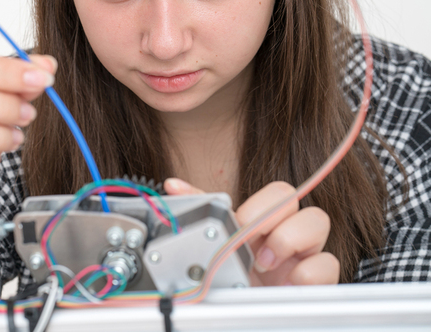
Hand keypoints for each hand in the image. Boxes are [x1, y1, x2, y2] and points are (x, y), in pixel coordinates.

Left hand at [164, 178, 338, 285]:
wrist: (243, 316)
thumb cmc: (236, 280)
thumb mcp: (218, 245)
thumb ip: (201, 213)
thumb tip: (173, 185)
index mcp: (265, 222)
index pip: (276, 191)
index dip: (257, 207)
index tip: (238, 227)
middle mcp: (287, 232)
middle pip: (294, 197)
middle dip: (268, 219)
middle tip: (250, 246)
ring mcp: (305, 254)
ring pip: (317, 220)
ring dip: (287, 240)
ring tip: (264, 266)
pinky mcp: (319, 280)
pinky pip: (329, 263)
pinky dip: (308, 273)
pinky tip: (285, 285)